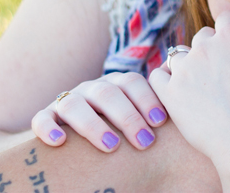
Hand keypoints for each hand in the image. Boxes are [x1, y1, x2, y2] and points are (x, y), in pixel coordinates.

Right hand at [31, 72, 167, 152]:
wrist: (70, 134)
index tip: (161, 122)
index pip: (133, 83)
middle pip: (108, 94)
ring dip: (94, 124)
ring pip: (75, 104)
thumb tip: (187, 109)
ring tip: (111, 146)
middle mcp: (92, 88)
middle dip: (128, 117)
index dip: (147, 99)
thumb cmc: (116, 127)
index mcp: (116, 84)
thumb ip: (154, 110)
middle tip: (145, 141)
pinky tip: (60, 142)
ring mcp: (66, 100)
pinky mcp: (44, 116)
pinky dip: (48, 128)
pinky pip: (42, 119)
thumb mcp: (134, 115)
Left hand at [150, 12, 229, 191]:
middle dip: (214, 49)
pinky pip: (158, 76)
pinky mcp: (170, 94)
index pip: (227, 20)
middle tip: (226, 74)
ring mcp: (184, 71)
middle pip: (204, 37)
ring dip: (191, 64)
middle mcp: (204, 48)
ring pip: (181, 55)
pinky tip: (182, 90)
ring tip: (204, 84)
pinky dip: (167, 80)